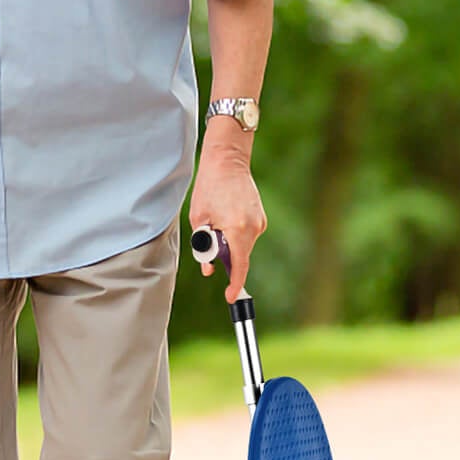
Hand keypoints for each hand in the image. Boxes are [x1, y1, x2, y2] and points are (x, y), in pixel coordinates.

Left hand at [187, 140, 266, 303]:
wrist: (227, 161)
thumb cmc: (209, 187)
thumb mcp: (199, 219)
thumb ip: (204, 248)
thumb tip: (209, 269)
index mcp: (237, 229)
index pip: (239, 265)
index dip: (235, 284)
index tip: (232, 297)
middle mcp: (253, 227)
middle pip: (240, 256)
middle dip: (224, 257)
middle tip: (209, 237)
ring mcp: (260, 222)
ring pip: (242, 246)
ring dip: (228, 243)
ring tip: (215, 219)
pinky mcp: (260, 218)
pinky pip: (245, 236)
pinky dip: (234, 235)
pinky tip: (224, 216)